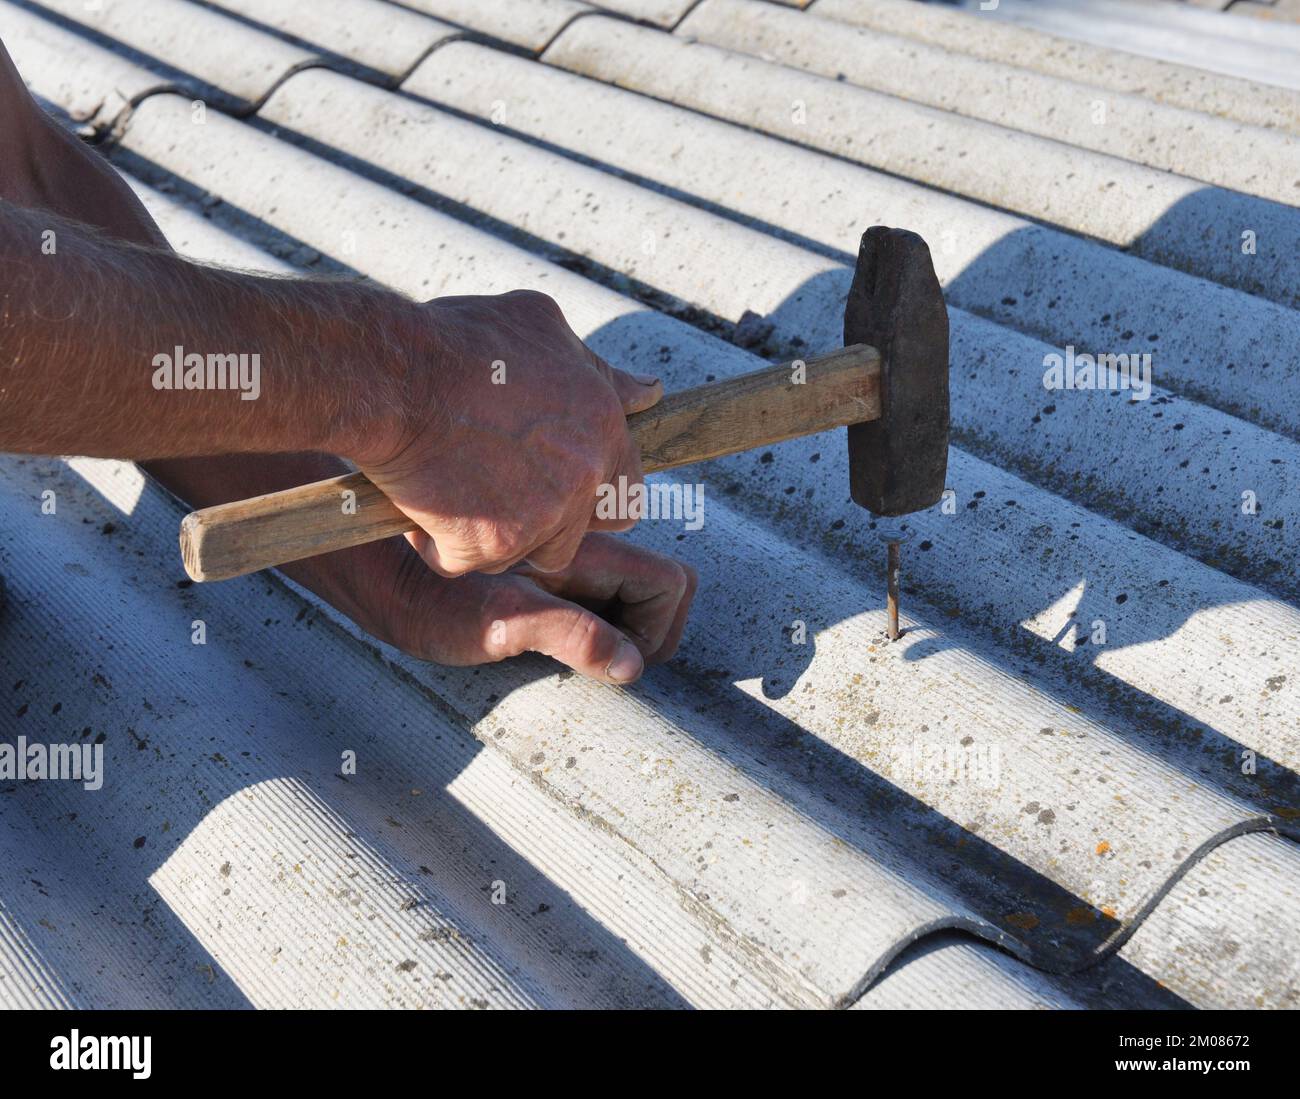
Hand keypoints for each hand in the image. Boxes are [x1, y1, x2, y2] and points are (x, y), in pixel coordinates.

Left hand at [351, 533, 696, 683]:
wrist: (376, 570)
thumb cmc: (428, 599)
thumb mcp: (497, 624)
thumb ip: (568, 634)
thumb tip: (630, 665)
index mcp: (584, 555)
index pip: (668, 582)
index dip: (659, 626)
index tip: (622, 658)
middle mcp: (582, 552)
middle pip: (661, 582)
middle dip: (651, 627)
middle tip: (605, 659)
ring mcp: (566, 562)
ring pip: (629, 586)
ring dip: (623, 624)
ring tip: (578, 650)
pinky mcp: (544, 576)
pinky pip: (595, 592)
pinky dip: (596, 618)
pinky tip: (554, 637)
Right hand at [355, 290, 662, 577]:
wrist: (392, 377)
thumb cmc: (458, 343)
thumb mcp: (541, 326)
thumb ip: (600, 371)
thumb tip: (648, 391)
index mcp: (603, 426)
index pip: (626, 485)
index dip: (588, 487)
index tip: (547, 477)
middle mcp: (583, 475)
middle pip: (581, 529)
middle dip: (549, 523)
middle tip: (501, 493)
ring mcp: (542, 517)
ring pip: (528, 551)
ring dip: (496, 535)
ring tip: (457, 492)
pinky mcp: (493, 546)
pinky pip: (467, 560)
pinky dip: (441, 543)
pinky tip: (420, 502)